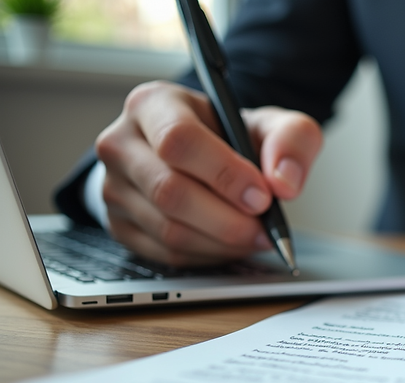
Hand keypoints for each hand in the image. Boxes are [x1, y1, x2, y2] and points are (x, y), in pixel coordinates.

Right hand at [94, 81, 322, 264]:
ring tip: (255, 235)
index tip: (262, 196)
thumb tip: (284, 183)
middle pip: (169, 191)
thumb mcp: (272, 124)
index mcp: (153, 104)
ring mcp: (113, 187)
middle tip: (265, 227)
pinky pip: (165, 254)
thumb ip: (291, 140)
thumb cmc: (232, 136)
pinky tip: (230, 243)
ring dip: (223, 242)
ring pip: (169, 229)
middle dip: (228, 219)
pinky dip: (208, 255)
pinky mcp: (119, 225)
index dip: (225, 174)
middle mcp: (121, 143)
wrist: (205, 156)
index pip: (178, 140)